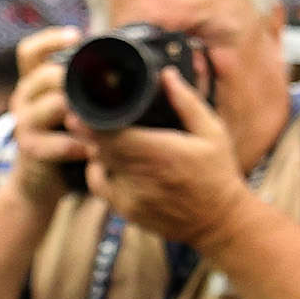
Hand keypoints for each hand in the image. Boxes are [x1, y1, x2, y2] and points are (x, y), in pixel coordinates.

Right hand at [5, 27, 91, 208]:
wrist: (38, 186)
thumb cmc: (62, 141)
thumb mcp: (68, 110)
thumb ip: (81, 89)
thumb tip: (120, 64)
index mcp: (33, 84)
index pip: (30, 52)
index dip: (50, 39)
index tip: (77, 36)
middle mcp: (23, 99)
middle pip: (46, 74)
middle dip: (77, 79)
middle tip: (107, 86)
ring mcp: (24, 125)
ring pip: (55, 105)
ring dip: (84, 112)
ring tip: (105, 118)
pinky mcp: (31, 151)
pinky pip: (61, 143)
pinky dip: (82, 145)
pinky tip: (96, 149)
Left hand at [87, 59, 251, 248]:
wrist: (219, 223)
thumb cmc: (218, 174)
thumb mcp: (213, 133)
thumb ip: (188, 103)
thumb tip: (167, 75)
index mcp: (161, 153)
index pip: (113, 136)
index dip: (92, 122)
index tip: (81, 107)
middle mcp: (142, 177)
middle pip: (100, 148)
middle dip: (87, 130)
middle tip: (80, 113)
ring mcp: (132, 197)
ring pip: (97, 166)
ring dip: (94, 149)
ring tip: (94, 134)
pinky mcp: (128, 211)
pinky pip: (100, 186)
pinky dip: (98, 170)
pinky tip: (106, 159)